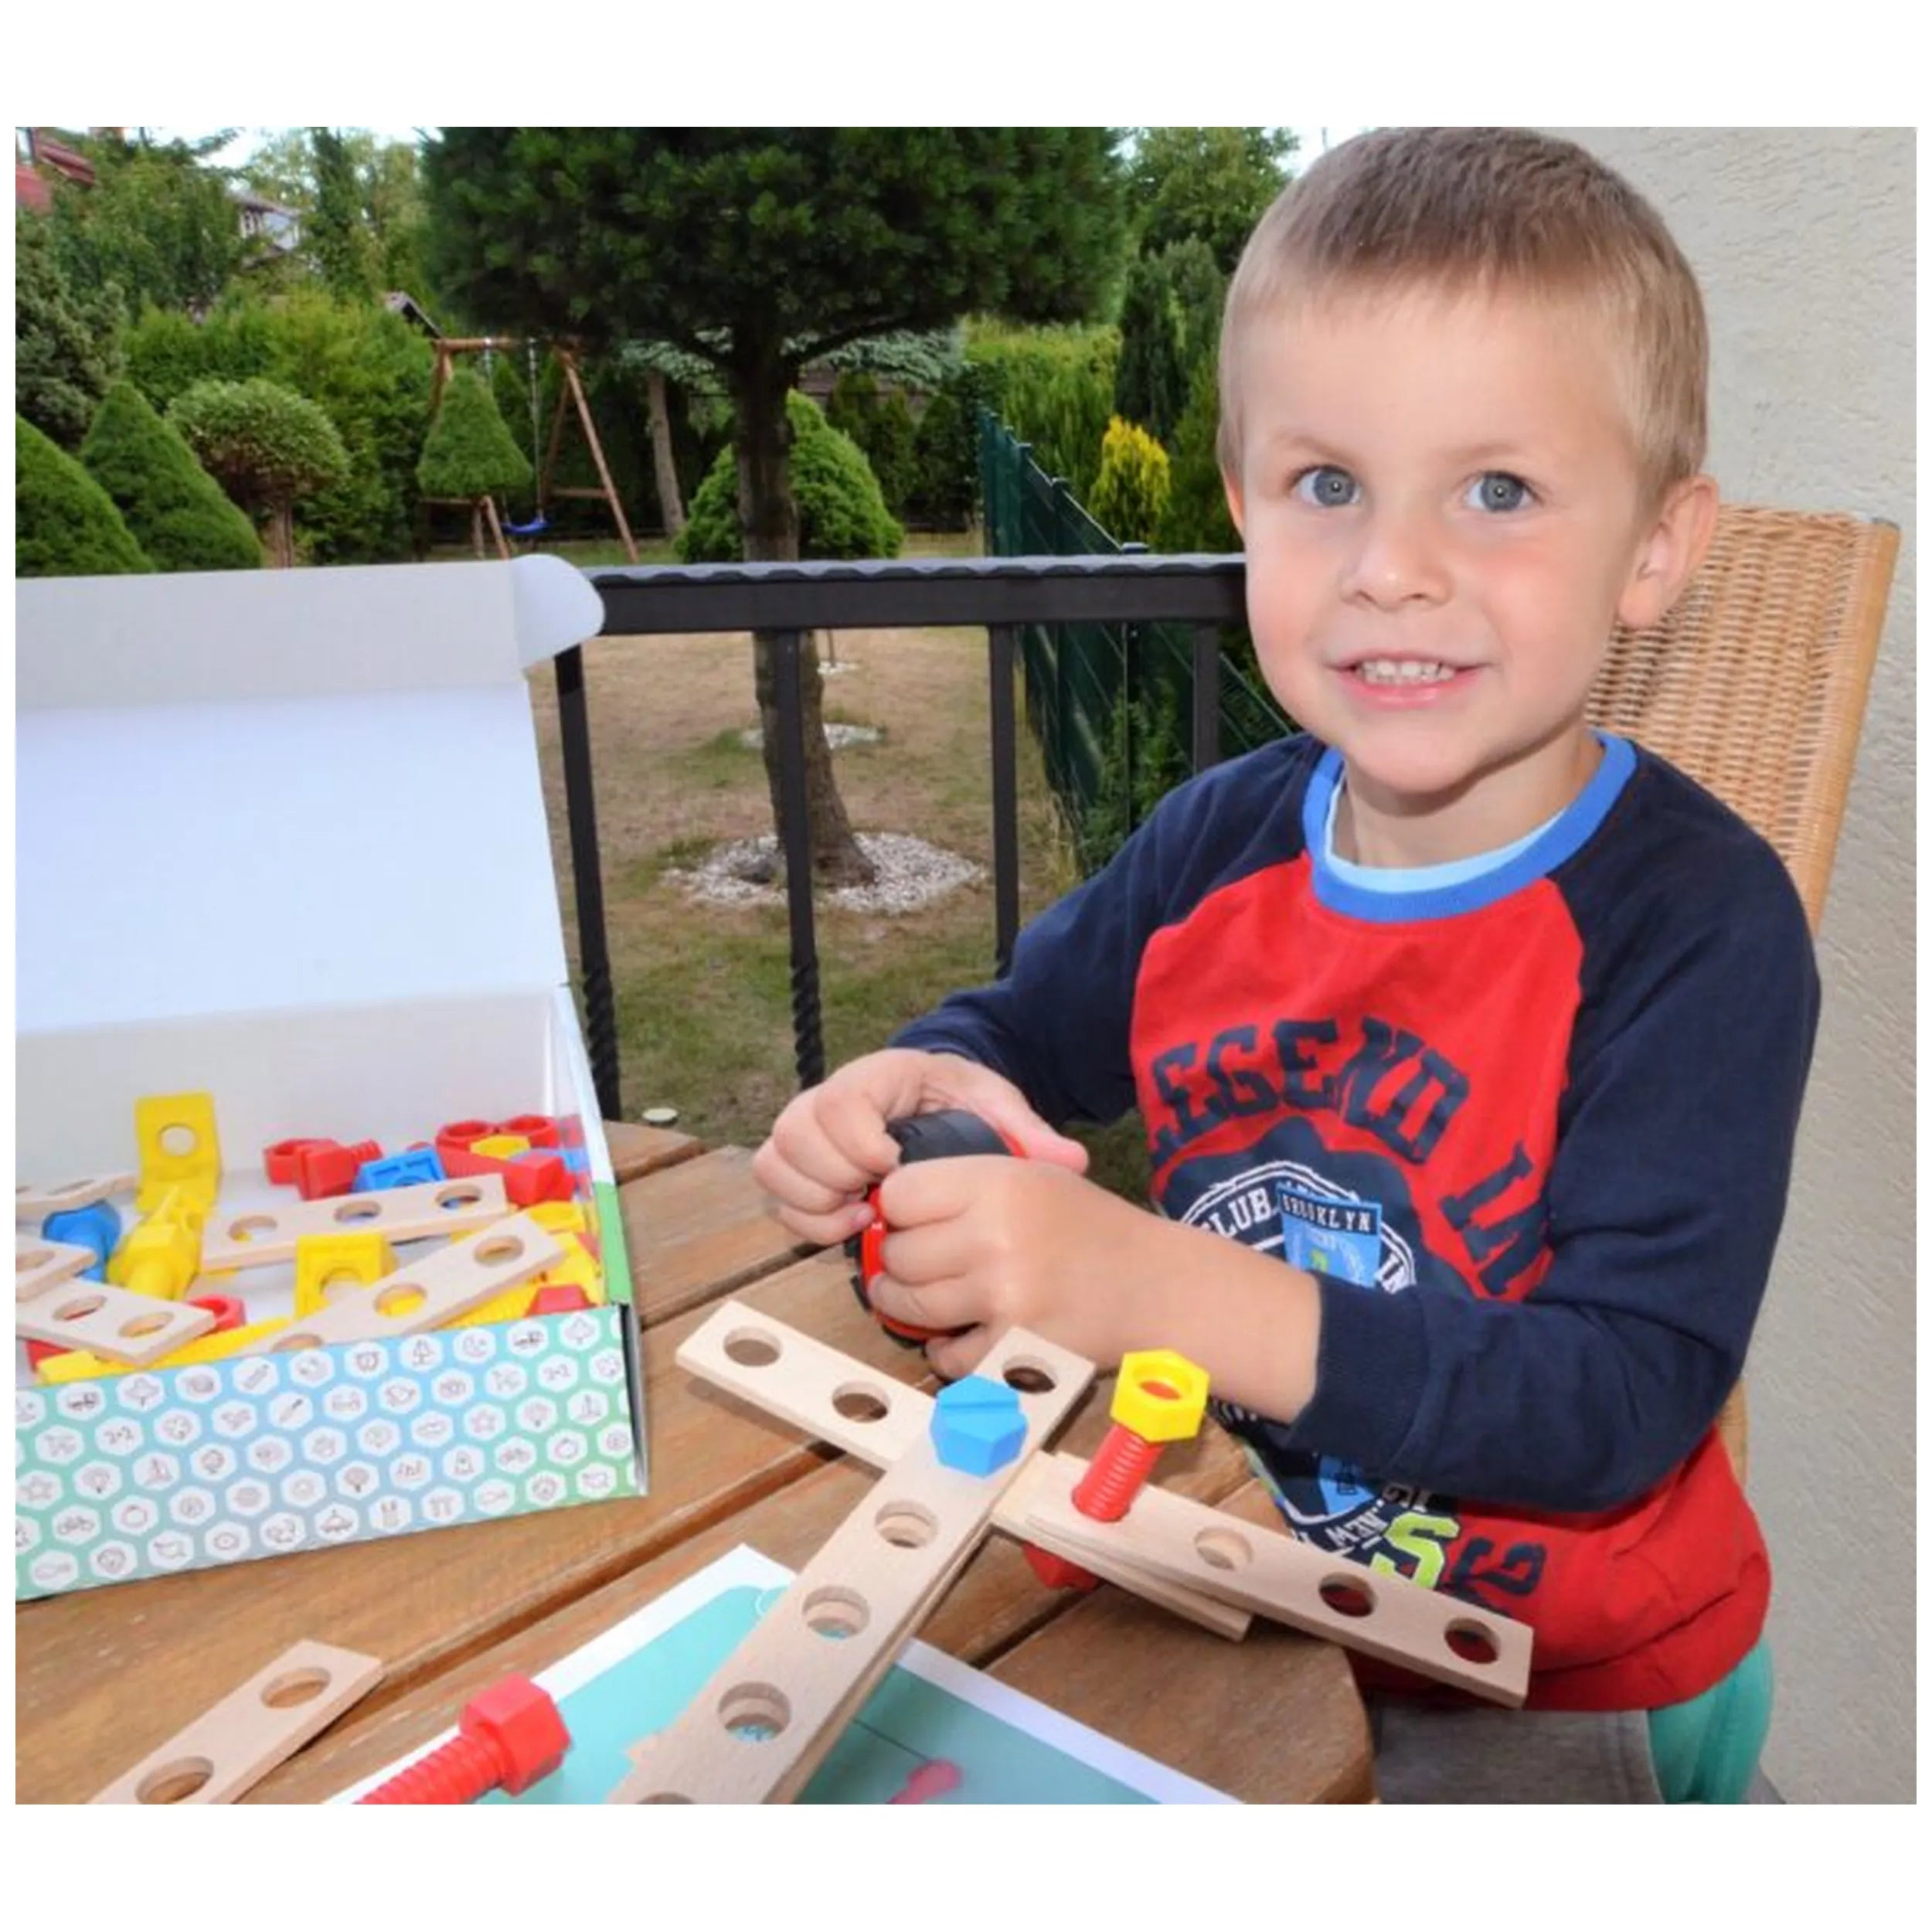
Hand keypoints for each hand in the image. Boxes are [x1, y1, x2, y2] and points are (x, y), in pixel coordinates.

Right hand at [751, 1048, 1087, 1248]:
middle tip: (875, 1200)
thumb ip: (1029, 1131)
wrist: (935, 1099)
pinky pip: (774, 1190)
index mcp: (879, 1076)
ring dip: (812, 1201)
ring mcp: (808, 1130)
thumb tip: (1072, 1160)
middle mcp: (831, 1097)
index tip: (892, 1167)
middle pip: (794, 1132)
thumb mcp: (999, 1106)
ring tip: (861, 1217)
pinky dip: (803, 1216)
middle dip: (832, 1177)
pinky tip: (848, 1226)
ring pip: (775, 1162)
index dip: (858, 1142)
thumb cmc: (963, 1100)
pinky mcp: (798, 1161)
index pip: (841, 1100)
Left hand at [868, 1155, 1166, 1379]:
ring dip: (907, 1307)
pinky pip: (945, 1357)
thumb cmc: (1089, 1226)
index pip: (899, 1195)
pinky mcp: (1013, 1349)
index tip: (911, 1219)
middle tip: (915, 1263)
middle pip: (898, 1254)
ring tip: (923, 1298)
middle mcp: (994, 1237)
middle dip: (900, 1262)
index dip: (898, 1208)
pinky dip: (946, 1351)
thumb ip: (965, 1184)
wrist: (1157, 1285)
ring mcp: (1002, 1297)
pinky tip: (962, 1334)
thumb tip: (887, 1203)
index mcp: (997, 1184)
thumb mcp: (1032, 1176)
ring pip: (910, 1306)